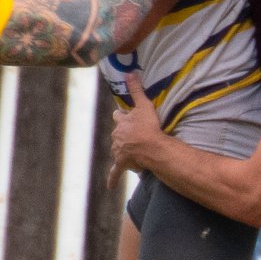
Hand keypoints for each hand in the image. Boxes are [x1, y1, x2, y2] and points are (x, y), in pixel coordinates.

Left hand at [108, 71, 165, 188]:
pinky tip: (109, 187)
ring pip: (117, 149)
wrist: (151, 147)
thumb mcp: (144, 105)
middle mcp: (117, 136)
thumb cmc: (149, 126)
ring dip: (123, 150)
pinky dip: (112, 179)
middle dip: (123, 134)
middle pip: (117, 133)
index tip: (128, 117)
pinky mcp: (122, 163)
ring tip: (135, 152)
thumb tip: (129, 72)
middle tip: (134, 135)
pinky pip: (115, 172)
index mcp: (121, 122)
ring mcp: (118, 150)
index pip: (119, 116)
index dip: (124, 116)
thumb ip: (136, 89)